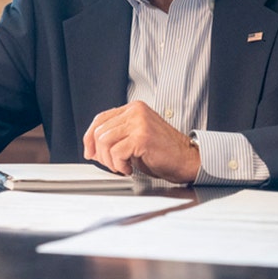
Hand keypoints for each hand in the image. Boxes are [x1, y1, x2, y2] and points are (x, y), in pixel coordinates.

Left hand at [82, 100, 199, 183]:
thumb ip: (117, 137)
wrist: (188, 160)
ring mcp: (139, 122)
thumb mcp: (136, 138)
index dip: (90, 137)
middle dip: (100, 153)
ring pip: (104, 141)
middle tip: (112, 164)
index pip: (100, 119)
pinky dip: (119, 165)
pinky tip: (130, 169)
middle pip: (99, 131)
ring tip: (122, 166)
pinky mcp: (142, 137)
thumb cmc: (164, 153)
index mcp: (134, 109)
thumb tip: (92, 148)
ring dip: (110, 160)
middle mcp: (136, 111)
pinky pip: (116, 152)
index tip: (90, 152)